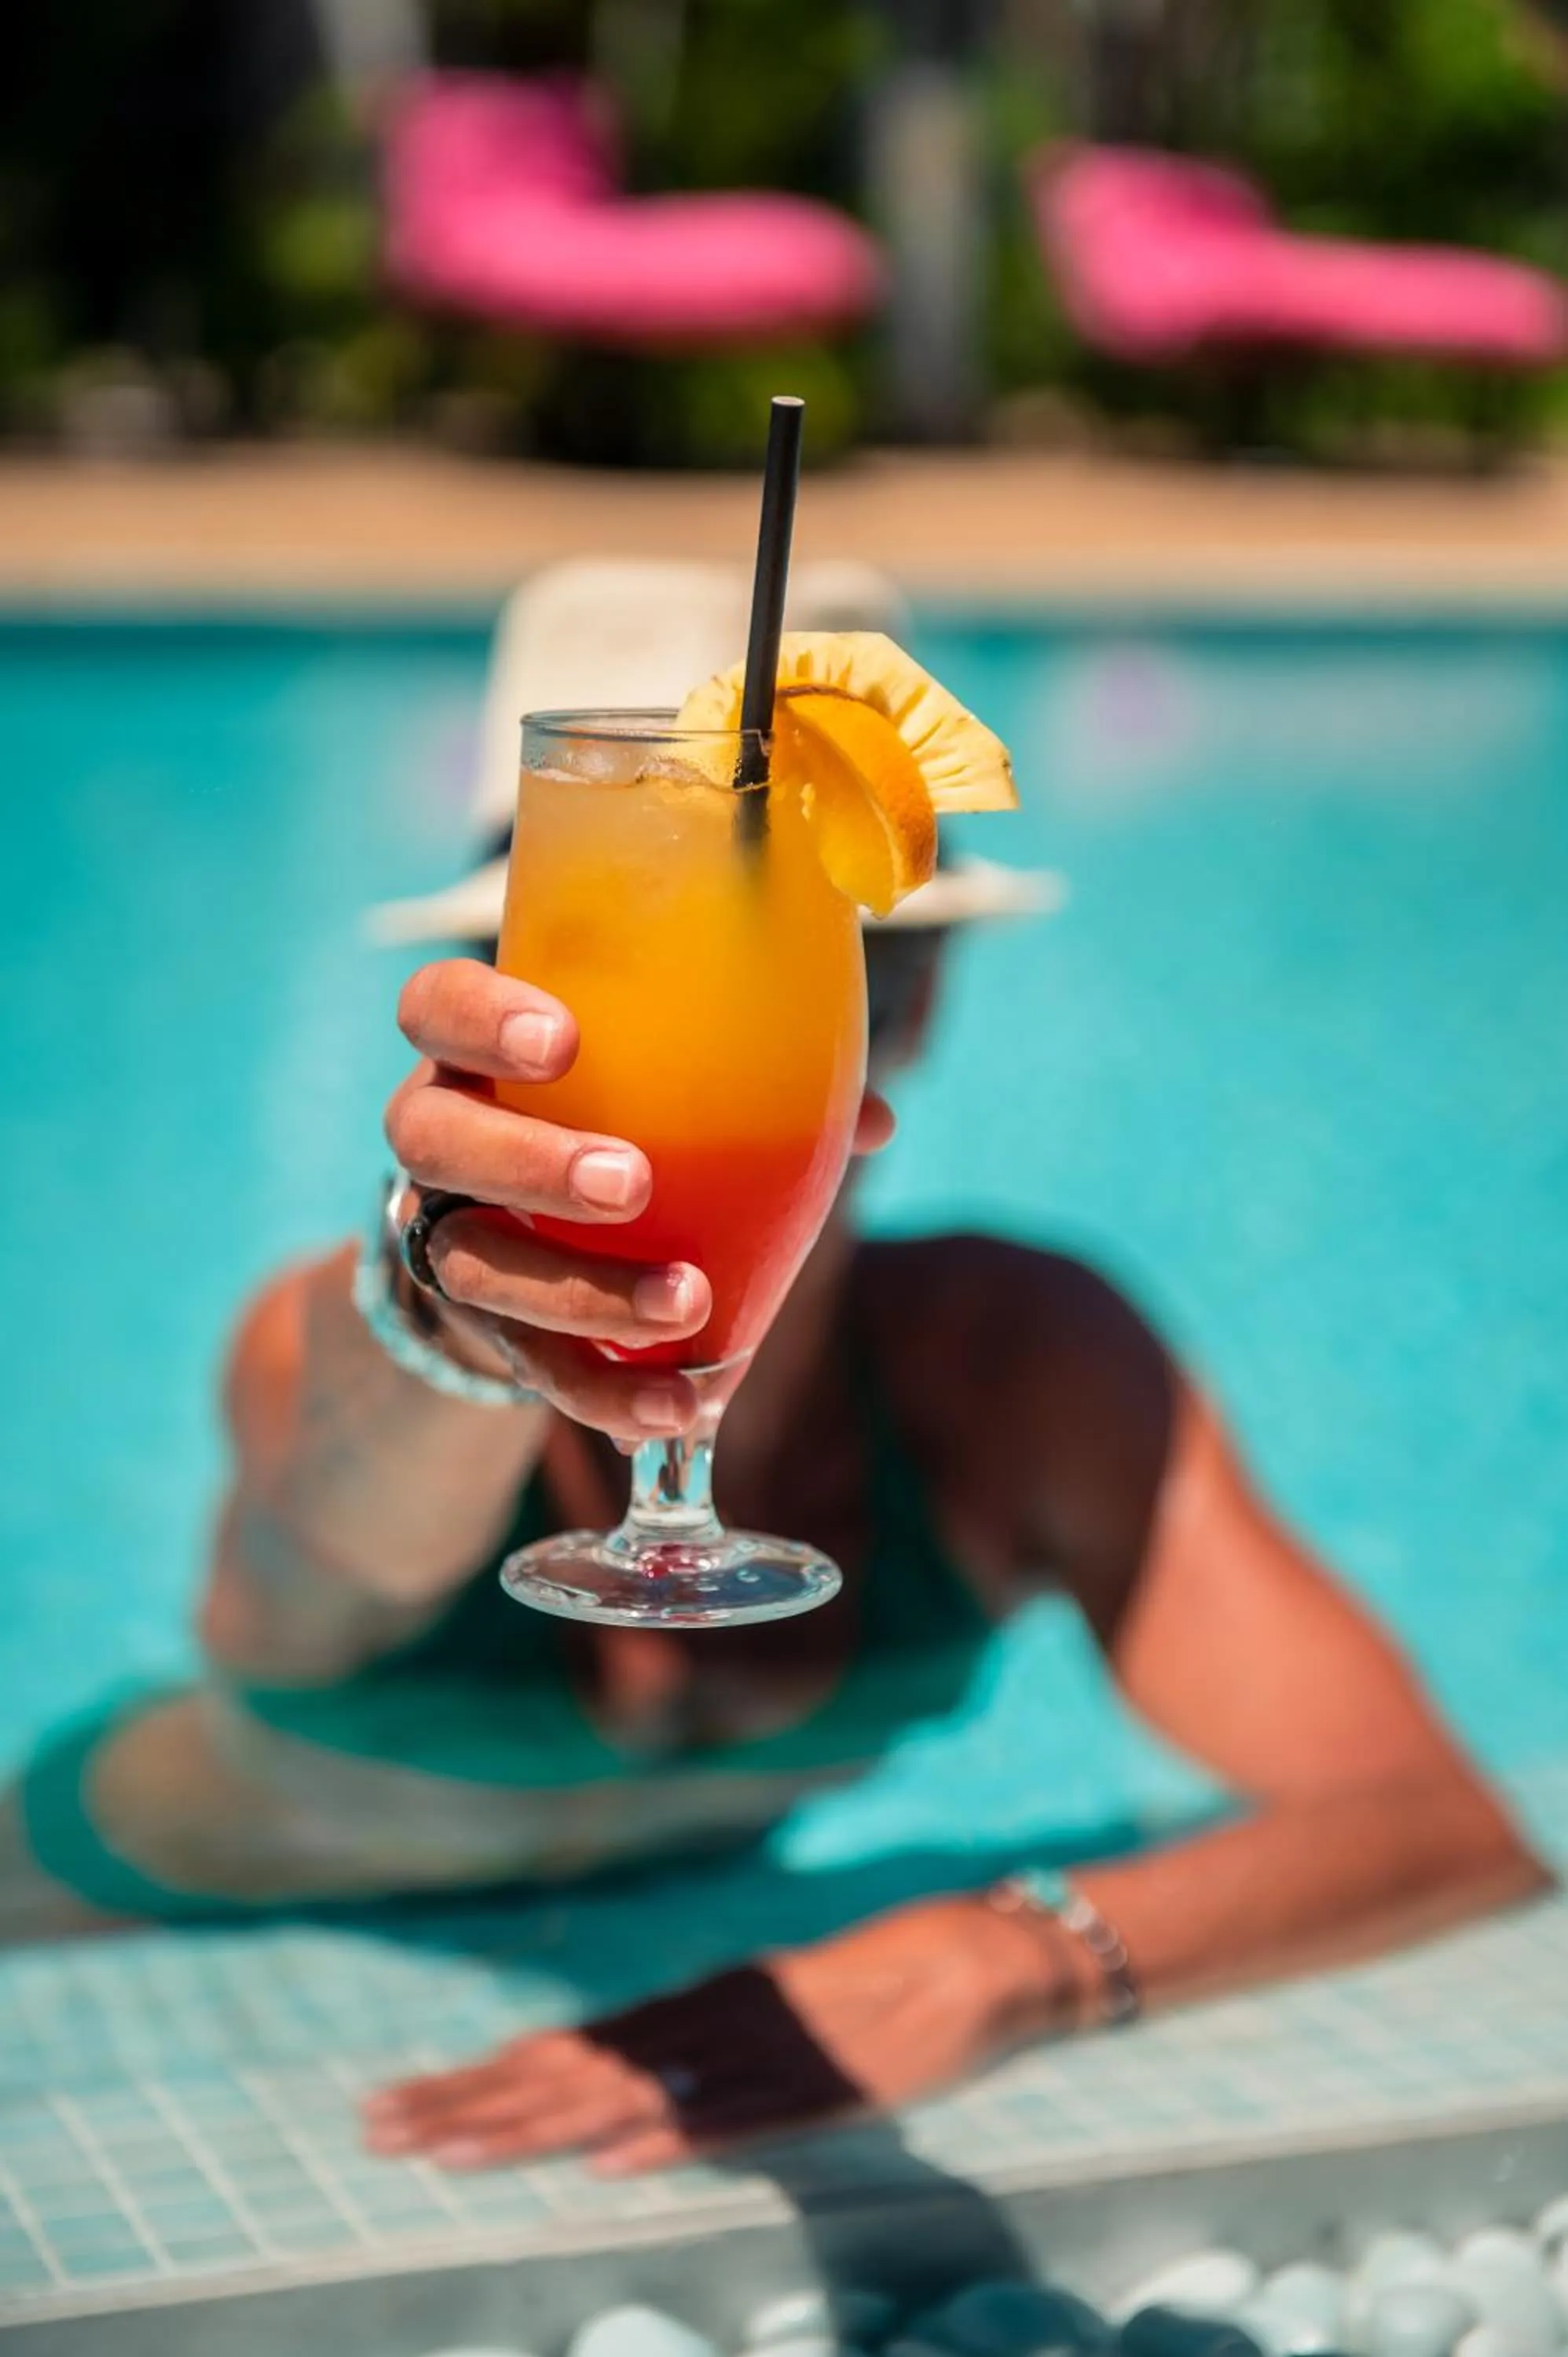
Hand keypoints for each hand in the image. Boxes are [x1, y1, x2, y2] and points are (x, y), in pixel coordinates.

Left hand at [362, 1895, 1067, 2174]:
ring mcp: (763, 2053)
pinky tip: (608, 2159)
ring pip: (630, 2094)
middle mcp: (711, 2024)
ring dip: (535, 2124)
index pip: (565, 2056)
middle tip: (377, 2132)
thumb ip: (712, 2060)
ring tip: (450, 2151)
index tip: (397, 2112)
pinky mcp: (824, 2085)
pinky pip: (735, 2117)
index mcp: (698, 2012)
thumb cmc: (889, 1990)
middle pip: (571, 2073)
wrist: (988, 1956)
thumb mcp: (780, 2029)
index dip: (477, 2086)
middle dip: (471, 2104)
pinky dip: (668, 2136)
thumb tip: (637, 2101)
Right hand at [386, 958, 713, 1441]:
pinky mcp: (485, 1328)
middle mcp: (444, 1136)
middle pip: (431, 1136)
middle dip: (530, 1162)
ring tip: (685, 1303)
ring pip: (472, 1263)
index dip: (479, 1018)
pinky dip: (608, 1391)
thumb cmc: (623, 1122)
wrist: (540, 1235)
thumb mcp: (664, 1086)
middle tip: (633, 1183)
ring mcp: (450, 1236)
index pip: (436, 1006)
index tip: (562, 1041)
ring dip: (581, 1291)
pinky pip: (533, 1367)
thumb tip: (870, 1119)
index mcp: (480, 1051)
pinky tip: (678, 1408)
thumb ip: (752, 1083)